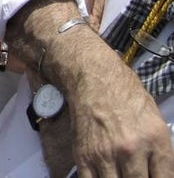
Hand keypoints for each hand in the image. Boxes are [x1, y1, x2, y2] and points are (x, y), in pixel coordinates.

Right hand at [67, 59, 173, 176]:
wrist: (93, 78)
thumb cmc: (127, 96)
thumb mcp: (156, 122)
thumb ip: (161, 153)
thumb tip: (162, 174)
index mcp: (155, 140)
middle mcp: (131, 150)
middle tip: (135, 175)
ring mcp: (105, 154)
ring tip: (121, 175)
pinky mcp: (84, 155)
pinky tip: (105, 176)